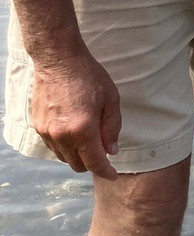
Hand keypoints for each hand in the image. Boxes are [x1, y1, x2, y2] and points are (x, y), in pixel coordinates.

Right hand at [31, 50, 121, 179]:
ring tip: (90, 140)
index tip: (113, 175)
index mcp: (82, 129)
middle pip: (77, 164)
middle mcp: (61, 135)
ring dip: (78, 156)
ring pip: (64, 157)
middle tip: (104, 152)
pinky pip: (53, 146)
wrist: (58, 61)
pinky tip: (75, 133)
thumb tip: (111, 150)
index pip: (95, 162)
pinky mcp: (38, 126)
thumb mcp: (111, 100)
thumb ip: (112, 128)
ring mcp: (46, 132)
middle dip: (93, 164)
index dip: (106, 171)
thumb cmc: (89, 77)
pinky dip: (65, 146)